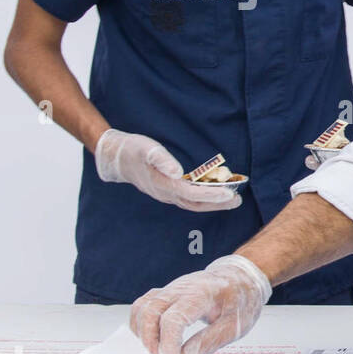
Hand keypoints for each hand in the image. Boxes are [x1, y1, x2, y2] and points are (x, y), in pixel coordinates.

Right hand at [95, 128, 240, 211]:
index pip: (191, 194)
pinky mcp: (167, 190)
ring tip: (232, 199)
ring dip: (213, 203)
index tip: (229, 193)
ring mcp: (166, 193)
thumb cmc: (132, 150)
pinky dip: (204, 197)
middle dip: (217, 204)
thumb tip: (177, 171)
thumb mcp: (146, 149)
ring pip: (193, 203)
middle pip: (195, 204)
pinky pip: (189, 198)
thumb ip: (161, 159)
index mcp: (162, 185)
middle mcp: (166, 193)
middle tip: (237, 200)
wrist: (115, 157)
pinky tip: (215, 192)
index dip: (211, 195)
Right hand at [130, 254, 271, 353]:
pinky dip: (141, 325)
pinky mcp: (165, 293)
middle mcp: (181, 288)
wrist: (241, 277)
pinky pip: (142, 306)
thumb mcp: (235, 325)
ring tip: (156, 352)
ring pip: (141, 308)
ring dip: (142, 334)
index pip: (174, 318)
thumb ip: (208, 342)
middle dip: (149, 341)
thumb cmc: (241, 298)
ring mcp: (171, 289)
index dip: (168, 342)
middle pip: (150, 311)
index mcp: (202, 293)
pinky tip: (152, 340)